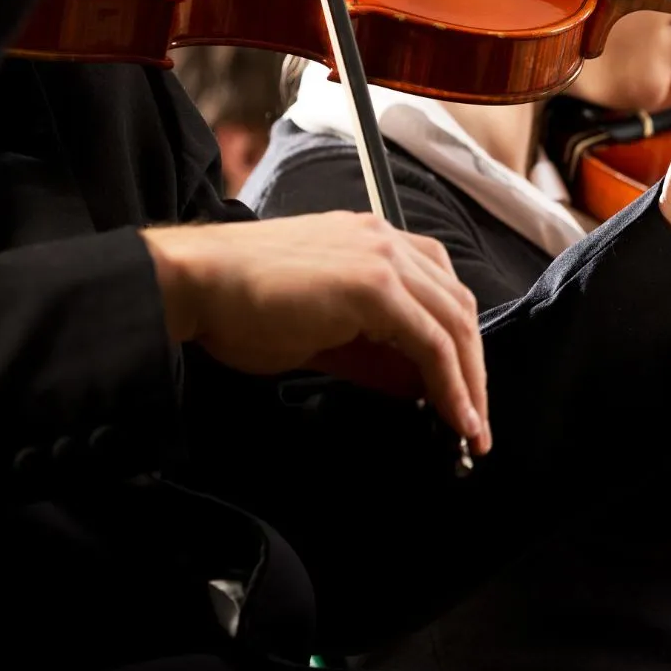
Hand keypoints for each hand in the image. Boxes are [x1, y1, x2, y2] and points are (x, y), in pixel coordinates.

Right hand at [145, 213, 490, 452]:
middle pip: (457, 306)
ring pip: (453, 323)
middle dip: (473, 369)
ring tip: (470, 429)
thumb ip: (373, 355)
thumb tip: (416, 386)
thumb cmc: (243, 306)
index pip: (440, 292)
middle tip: (475, 421)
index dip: (459, 345)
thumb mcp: (323, 334)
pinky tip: (454, 415)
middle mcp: (387, 241)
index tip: (464, 393)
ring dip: (469, 381)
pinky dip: (451, 382)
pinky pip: (431, 340)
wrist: (196, 284)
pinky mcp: (374, 285)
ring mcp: (383, 258)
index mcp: (375, 242)